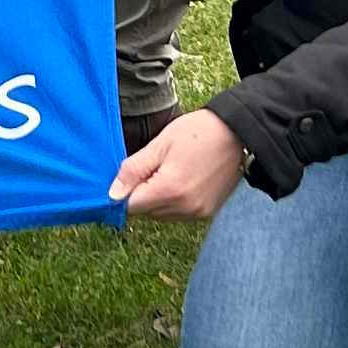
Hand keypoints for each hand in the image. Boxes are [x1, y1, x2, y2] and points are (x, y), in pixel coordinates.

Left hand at [111, 108, 246, 220]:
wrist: (235, 133)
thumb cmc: (196, 133)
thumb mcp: (159, 145)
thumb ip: (133, 170)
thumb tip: (112, 194)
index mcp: (169, 190)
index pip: (131, 206)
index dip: (124, 191)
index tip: (129, 175)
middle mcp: (185, 208)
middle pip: (146, 212)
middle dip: (141, 193)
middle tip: (153, 166)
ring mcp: (199, 213)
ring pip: (162, 215)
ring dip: (157, 199)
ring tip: (170, 171)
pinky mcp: (208, 212)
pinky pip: (179, 214)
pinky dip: (174, 202)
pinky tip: (182, 179)